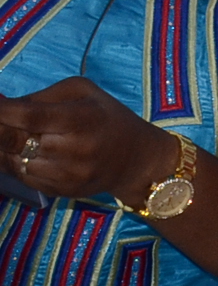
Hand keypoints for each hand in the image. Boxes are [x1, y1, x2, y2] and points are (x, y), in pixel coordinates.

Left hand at [0, 78, 178, 203]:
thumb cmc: (108, 117)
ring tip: (16, 137)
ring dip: (5, 148)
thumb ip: (42, 97)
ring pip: (12, 161)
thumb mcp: (84, 93)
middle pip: (14, 141)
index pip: (29, 116)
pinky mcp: (59, 192)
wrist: (137, 161)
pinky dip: (15, 162)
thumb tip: (1, 103)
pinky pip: (21, 176)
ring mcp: (65, 176)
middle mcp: (73, 151)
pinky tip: (26, 152)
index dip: (1, 111)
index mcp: (82, 119)